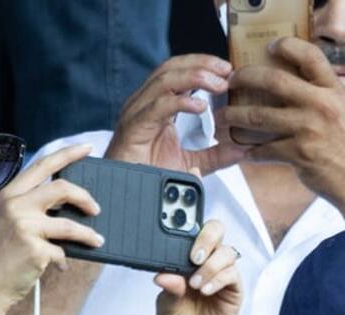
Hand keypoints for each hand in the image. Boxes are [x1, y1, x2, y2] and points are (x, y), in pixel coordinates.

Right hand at [0, 144, 103, 314]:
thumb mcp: (8, 222)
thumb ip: (30, 207)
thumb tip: (68, 204)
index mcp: (10, 194)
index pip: (43, 165)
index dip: (68, 154)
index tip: (88, 148)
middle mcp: (16, 206)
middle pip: (62, 188)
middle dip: (85, 197)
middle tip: (96, 209)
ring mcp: (25, 227)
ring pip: (70, 224)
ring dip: (88, 234)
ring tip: (97, 240)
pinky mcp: (34, 250)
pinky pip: (61, 252)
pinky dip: (63, 260)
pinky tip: (59, 266)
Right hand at [106, 55, 244, 174]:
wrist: (127, 195)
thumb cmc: (148, 176)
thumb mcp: (190, 163)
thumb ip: (214, 155)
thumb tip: (242, 150)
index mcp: (155, 105)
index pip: (177, 71)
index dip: (203, 65)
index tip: (228, 71)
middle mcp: (143, 104)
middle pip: (171, 67)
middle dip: (202, 64)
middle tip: (226, 71)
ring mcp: (136, 114)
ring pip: (164, 79)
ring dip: (195, 76)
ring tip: (218, 85)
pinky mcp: (133, 128)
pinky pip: (157, 106)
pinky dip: (180, 101)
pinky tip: (199, 106)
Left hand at [154, 220, 241, 314]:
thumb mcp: (165, 304)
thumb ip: (168, 287)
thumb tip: (163, 275)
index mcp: (185, 259)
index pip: (192, 233)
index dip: (187, 229)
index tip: (176, 241)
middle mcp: (206, 261)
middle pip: (216, 231)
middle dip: (206, 239)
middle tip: (194, 257)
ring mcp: (221, 273)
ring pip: (226, 252)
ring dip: (210, 266)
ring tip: (196, 285)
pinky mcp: (234, 288)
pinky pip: (232, 275)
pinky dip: (218, 280)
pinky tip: (206, 290)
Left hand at [220, 37, 344, 211]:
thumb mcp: (343, 109)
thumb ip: (325, 96)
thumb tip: (302, 87)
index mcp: (333, 89)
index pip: (311, 58)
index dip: (289, 47)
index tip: (271, 46)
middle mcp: (321, 104)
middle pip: (276, 81)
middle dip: (247, 78)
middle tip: (231, 81)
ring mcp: (308, 128)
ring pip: (260, 116)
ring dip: (236, 116)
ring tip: (223, 117)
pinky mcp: (298, 153)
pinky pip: (263, 150)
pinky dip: (251, 152)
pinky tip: (244, 152)